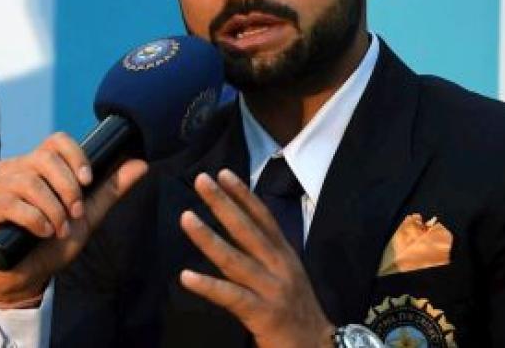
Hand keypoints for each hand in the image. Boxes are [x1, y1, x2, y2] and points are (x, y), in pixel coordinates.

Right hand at [0, 133, 147, 306]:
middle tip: (75, 215)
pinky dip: (33, 218)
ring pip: (28, 182)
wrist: (23, 278)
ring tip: (58, 229)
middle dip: (67, 188)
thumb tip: (140, 163)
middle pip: (43, 158)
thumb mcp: (84, 217)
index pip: (55, 141)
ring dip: (52, 209)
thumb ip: (109, 190)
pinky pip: (9, 202)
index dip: (75, 156)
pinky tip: (41, 232)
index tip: (88, 180)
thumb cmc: (49, 245)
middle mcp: (10, 169)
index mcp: (33, 165)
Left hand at [179, 169, 333, 347]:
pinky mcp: (263, 314)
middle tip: (200, 179)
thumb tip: (239, 227)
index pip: (263, 218)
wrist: (319, 347)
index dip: (243, 195)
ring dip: (208, 237)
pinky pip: (231, 297)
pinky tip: (186, 277)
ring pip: (235, 259)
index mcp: (284, 255)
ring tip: (186, 218)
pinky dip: (208, 286)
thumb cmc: (296, 309)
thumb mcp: (286, 274)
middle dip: (223, 203)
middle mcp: (279, 266)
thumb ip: (265, 253)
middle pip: (247, 229)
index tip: (223, 173)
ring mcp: (272, 289)